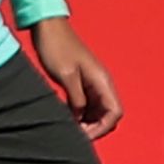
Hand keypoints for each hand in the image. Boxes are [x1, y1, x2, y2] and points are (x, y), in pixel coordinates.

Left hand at [26, 15, 124, 140]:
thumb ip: (76, 99)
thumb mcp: (66, 75)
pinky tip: (67, 118)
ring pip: (98, 111)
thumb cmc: (56, 47)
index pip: (114, 113)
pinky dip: (80, 115)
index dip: (102, 128)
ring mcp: (92, 83)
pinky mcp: (82, 83)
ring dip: (88, 123)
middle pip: (109, 115)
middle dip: (96, 128)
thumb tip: (80, 118)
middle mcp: (102, 84)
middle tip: (76, 134)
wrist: (48, 27)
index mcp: (102, 81)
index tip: (85, 136)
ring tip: (70, 128)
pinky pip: (87, 105)